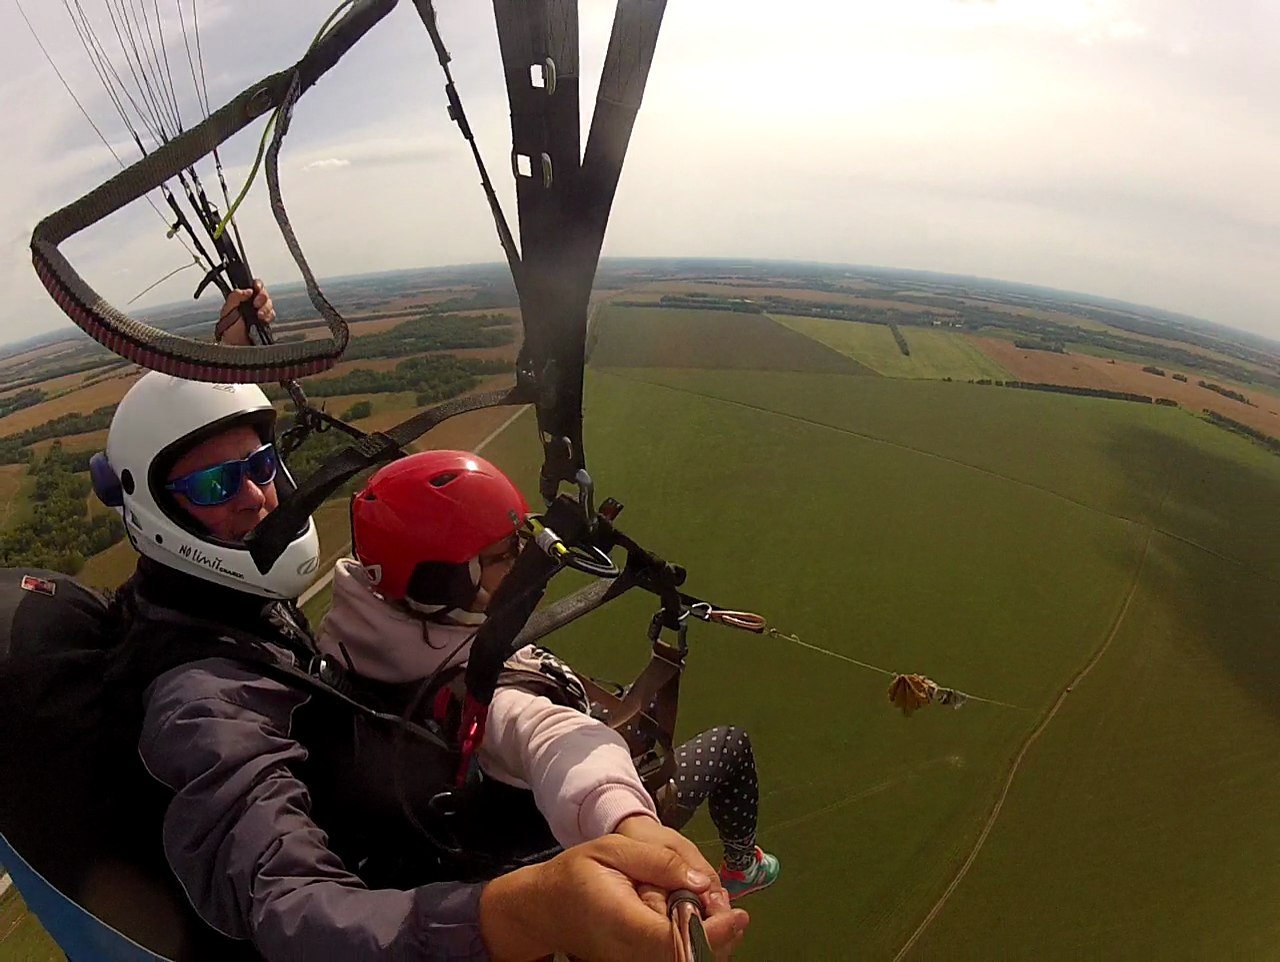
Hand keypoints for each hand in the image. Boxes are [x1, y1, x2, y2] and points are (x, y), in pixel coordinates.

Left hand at [217, 279, 273, 344]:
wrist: (237, 348)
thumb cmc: (229, 332)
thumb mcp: (227, 311)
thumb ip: (235, 297)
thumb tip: (247, 290)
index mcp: (241, 299)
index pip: (253, 286)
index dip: (257, 285)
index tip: (256, 288)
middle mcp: (251, 305)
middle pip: (264, 293)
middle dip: (262, 297)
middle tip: (256, 304)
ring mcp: (259, 314)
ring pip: (269, 303)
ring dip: (266, 308)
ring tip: (259, 315)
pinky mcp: (266, 323)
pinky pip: (273, 314)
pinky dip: (269, 316)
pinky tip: (263, 320)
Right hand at [479, 835, 748, 961]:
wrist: (546, 908)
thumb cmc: (578, 873)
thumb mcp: (613, 848)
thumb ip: (658, 861)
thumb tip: (702, 882)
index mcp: (623, 921)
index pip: (675, 941)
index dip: (712, 933)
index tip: (737, 915)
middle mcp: (631, 953)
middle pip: (689, 959)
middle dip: (720, 937)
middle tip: (732, 910)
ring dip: (712, 942)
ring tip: (717, 913)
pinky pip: (676, 960)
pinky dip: (697, 946)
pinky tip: (701, 924)